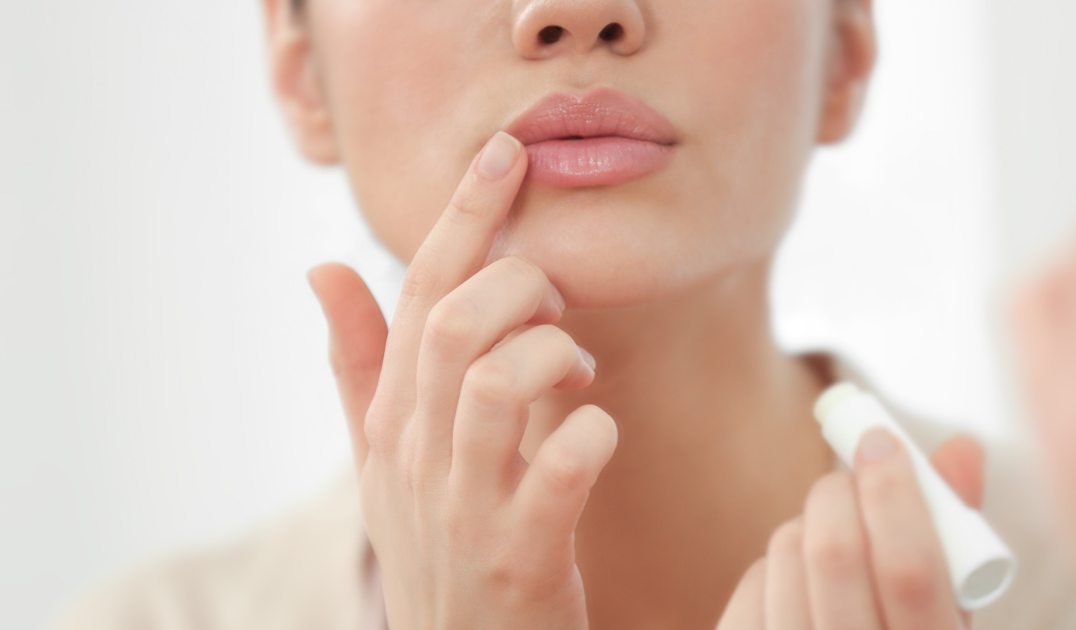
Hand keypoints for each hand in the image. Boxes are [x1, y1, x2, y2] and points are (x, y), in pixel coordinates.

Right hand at [308, 131, 615, 629]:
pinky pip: (559, 471)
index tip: (506, 154)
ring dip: (550, 353)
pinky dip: (590, 434)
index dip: (462, 217)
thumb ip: (360, 364)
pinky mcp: (520, 559)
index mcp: (390, 421)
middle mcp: (415, 456)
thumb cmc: (438, 544)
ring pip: (492, 384)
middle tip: (558, 299)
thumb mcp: (385, 457)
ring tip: (575, 369)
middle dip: (517, 281)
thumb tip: (323, 267)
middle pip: (450, 324)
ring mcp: (463, 510)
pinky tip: (597, 431)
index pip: (416, 294)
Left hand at [716, 429, 984, 629]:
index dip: (894, 495)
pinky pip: (754, 582)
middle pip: (834, 554)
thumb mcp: (951, 605)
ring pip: (786, 555)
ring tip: (835, 538)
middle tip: (850, 479)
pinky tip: (802, 582)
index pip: (910, 571)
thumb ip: (957, 529)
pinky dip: (778, 564)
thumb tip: (960, 449)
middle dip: (839, 493)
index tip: (883, 443)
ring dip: (808, 525)